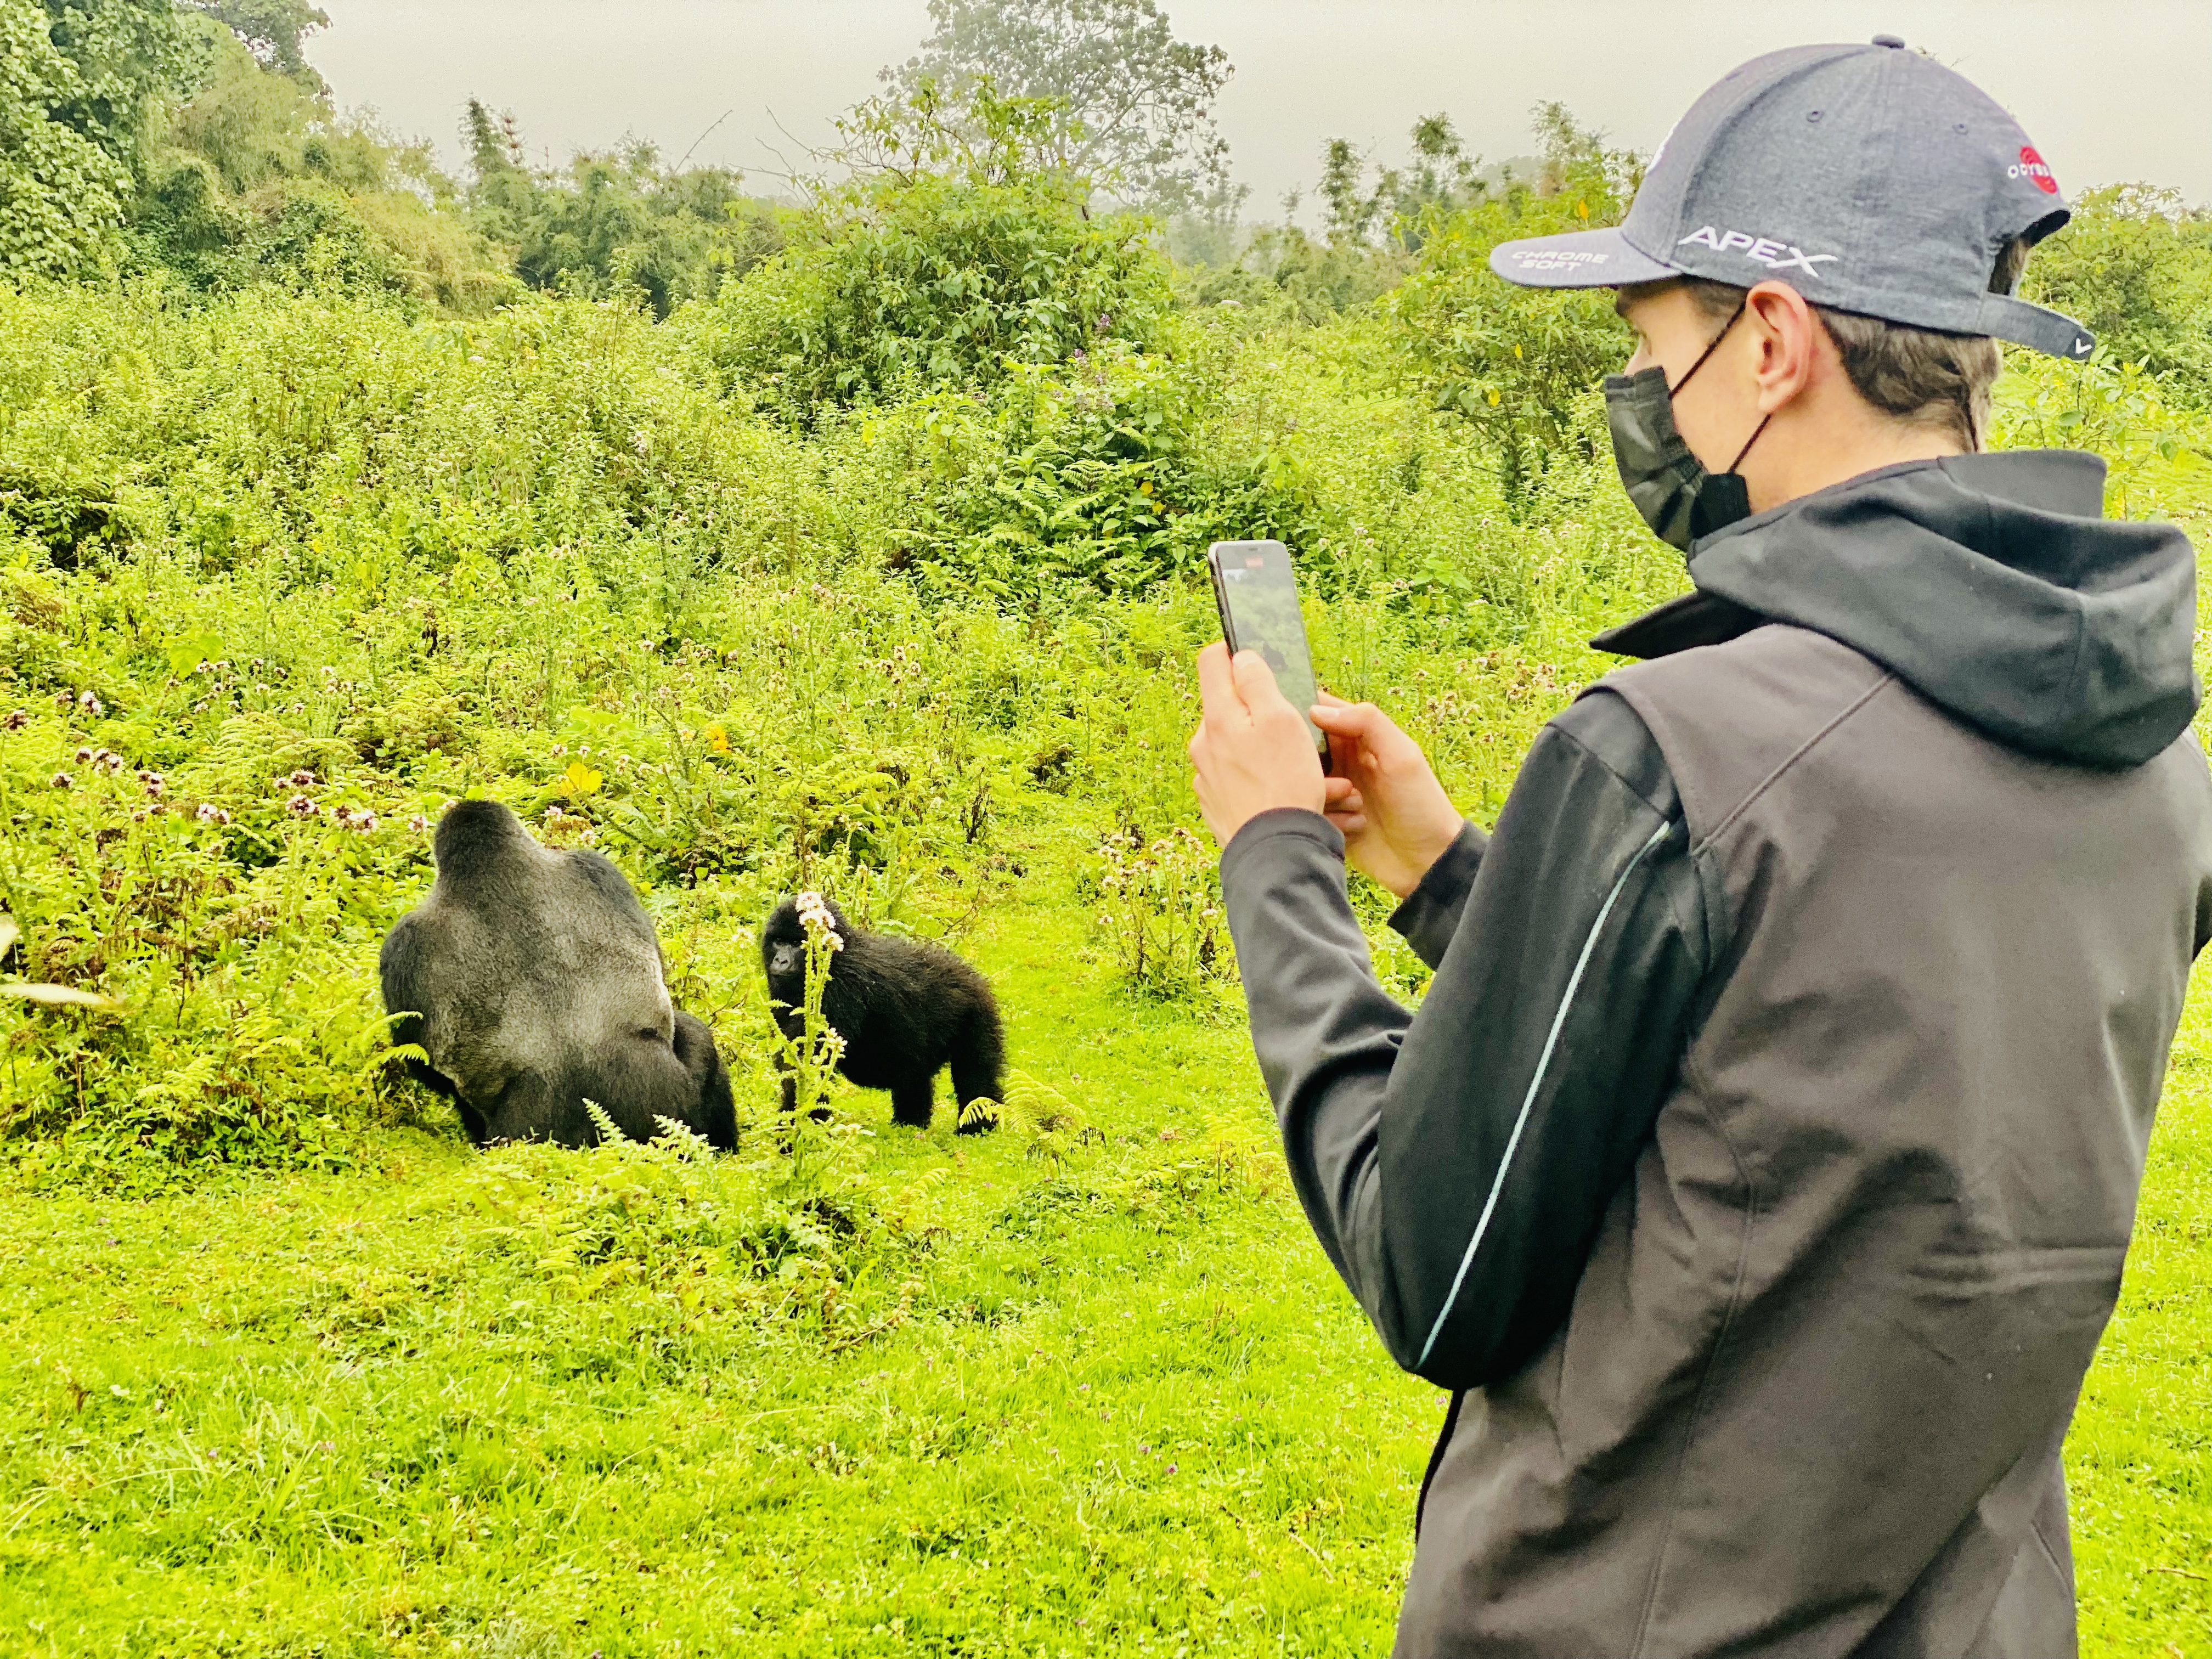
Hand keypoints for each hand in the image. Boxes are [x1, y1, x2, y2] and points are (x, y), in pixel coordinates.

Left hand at [1188, 643, 1325, 844]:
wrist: (1275, 853)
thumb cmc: (1285, 784)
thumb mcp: (1281, 721)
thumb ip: (1257, 683)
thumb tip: (1241, 657)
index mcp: (1217, 717)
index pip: (1211, 661)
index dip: (1235, 653)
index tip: (1259, 663)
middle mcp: (1202, 744)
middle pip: (1227, 707)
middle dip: (1260, 711)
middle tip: (1297, 730)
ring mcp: (1205, 776)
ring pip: (1237, 746)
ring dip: (1267, 750)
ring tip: (1305, 771)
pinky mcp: (1214, 802)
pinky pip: (1237, 778)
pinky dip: (1261, 778)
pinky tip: (1287, 791)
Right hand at [1311, 693, 1463, 898]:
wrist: (1428, 862)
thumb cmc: (1421, 805)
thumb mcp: (1401, 756)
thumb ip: (1366, 723)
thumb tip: (1316, 709)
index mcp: (1360, 738)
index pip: (1321, 709)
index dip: (1302, 709)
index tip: (1289, 721)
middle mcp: (1343, 761)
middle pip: (1302, 747)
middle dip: (1306, 760)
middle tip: (1333, 777)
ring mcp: (1334, 792)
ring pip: (1302, 782)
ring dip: (1324, 793)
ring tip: (1355, 805)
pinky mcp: (1328, 820)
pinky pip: (1309, 812)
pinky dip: (1327, 818)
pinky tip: (1354, 827)